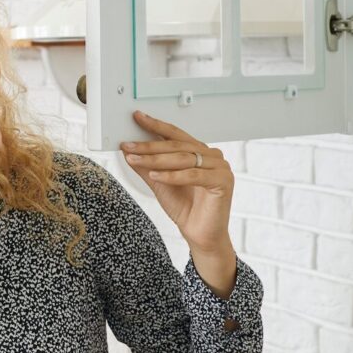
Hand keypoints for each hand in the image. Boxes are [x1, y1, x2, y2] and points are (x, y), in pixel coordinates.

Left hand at [118, 111, 235, 256]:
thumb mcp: (159, 183)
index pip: (176, 135)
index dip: (156, 126)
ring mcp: (221, 167)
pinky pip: (193, 175)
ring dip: (156, 159)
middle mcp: (213, 156)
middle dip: (150, 146)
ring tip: (135, 159)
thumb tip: (129, 151)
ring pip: (184, 158)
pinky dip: (172, 175)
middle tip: (129, 145)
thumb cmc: (185, 208)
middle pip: (177, 146)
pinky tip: (155, 175)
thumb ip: (147, 166)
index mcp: (201, 152)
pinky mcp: (224, 181)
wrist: (200, 235)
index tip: (137, 117)